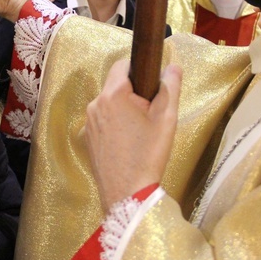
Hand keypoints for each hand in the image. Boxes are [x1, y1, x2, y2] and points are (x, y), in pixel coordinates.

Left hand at [84, 60, 182, 210]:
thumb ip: (171, 87)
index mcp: (113, 94)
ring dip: (124, 108)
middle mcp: (95, 104)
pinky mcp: (87, 137)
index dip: (140, 70)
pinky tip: (128, 142)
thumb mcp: (166, 118)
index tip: (153, 87)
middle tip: (151, 114)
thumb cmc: (149, 154)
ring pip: (109, 103)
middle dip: (134, 93)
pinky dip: (115, 123)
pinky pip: (102, 119)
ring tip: (141, 131)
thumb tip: (173, 65)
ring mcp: (88, 122)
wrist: (128, 194)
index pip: (123, 64)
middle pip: (115, 84)